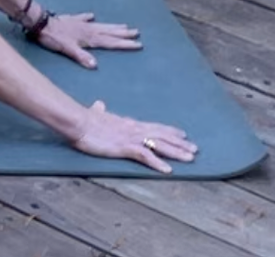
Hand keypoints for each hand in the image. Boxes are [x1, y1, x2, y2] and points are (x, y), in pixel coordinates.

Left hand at [32, 11, 141, 68]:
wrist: (40, 23)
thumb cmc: (54, 38)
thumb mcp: (68, 50)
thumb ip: (81, 57)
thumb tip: (95, 65)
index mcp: (89, 38)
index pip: (110, 42)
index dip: (124, 44)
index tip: (138, 44)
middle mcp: (88, 30)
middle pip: (109, 32)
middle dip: (123, 34)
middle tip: (137, 32)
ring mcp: (81, 24)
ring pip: (101, 25)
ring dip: (112, 26)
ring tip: (124, 25)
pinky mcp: (72, 20)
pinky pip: (84, 18)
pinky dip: (89, 17)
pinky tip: (93, 15)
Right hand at [66, 101, 197, 173]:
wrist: (78, 121)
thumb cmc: (85, 119)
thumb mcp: (96, 113)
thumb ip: (100, 110)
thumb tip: (99, 104)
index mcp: (129, 123)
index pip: (154, 127)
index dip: (170, 131)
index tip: (183, 135)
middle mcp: (135, 129)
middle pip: (162, 136)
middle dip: (180, 144)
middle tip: (195, 149)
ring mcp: (131, 138)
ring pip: (159, 145)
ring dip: (176, 152)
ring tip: (190, 159)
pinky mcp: (125, 147)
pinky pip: (145, 156)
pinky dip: (157, 163)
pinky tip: (168, 170)